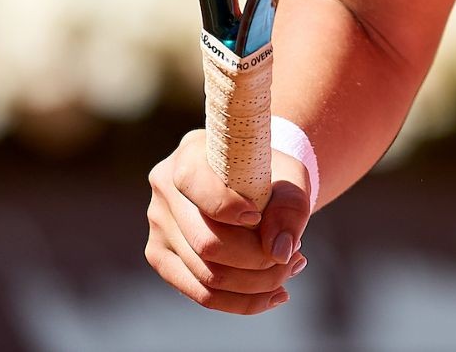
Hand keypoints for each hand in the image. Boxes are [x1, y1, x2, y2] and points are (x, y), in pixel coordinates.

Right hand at [144, 129, 314, 313]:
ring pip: (205, 274)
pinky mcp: (162, 258)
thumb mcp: (291, 180)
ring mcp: (158, 227)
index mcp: (190, 154)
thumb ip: (290, 210)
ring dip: (256, 283)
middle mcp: (164, 190)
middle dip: (257, 259)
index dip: (230, 208)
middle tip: (297, 256)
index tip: (261, 217)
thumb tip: (278, 252)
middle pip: (206, 242)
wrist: (255, 185)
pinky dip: (243, 300)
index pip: (197, 186)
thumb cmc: (272, 176)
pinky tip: (276, 294)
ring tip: (291, 269)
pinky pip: (201, 293)